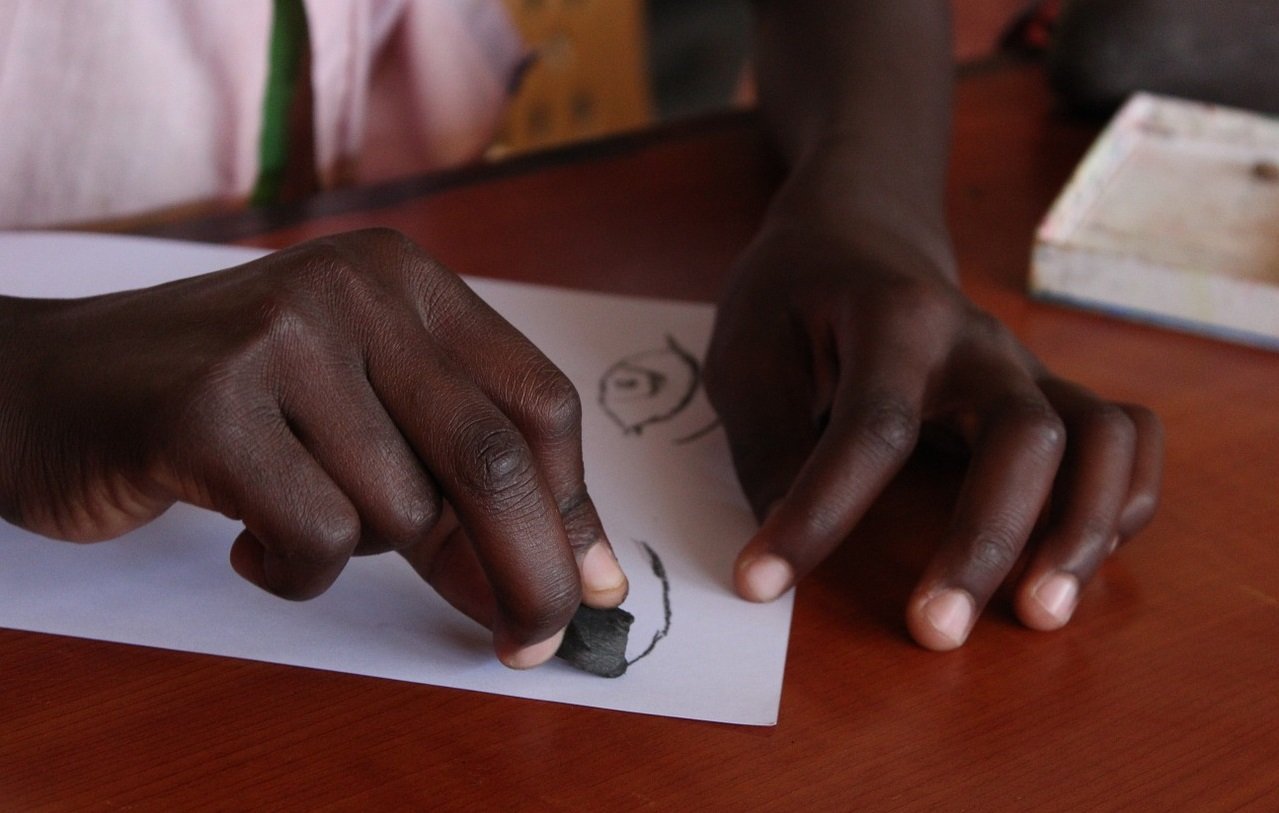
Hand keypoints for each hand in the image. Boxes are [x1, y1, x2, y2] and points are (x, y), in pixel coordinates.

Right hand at [0, 228, 626, 666]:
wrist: (46, 388)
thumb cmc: (229, 411)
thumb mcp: (362, 418)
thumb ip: (459, 481)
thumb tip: (575, 579)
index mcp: (408, 281)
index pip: (537, 402)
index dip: (572, 508)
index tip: (586, 586)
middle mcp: (355, 290)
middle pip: (493, 458)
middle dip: (529, 570)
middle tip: (534, 642)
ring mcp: (280, 339)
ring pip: (398, 511)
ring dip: (364, 551)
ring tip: (295, 510)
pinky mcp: (209, 406)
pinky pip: (315, 539)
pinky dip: (295, 570)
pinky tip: (247, 538)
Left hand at [705, 223, 1161, 649]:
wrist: (857, 232)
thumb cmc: (793, 295)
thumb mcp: (748, 354)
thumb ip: (770, 441)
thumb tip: (789, 537)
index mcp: (894, 317)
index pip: (873, 428)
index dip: (819, 516)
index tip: (761, 583)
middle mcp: (977, 342)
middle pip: (1024, 436)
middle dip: (985, 543)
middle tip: (935, 632)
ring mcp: (1025, 367)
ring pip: (1102, 437)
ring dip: (1082, 531)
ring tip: (1040, 615)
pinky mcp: (1047, 394)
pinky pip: (1128, 441)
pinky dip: (1122, 503)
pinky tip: (1076, 562)